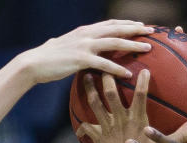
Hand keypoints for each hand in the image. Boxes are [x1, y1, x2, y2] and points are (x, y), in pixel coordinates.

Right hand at [17, 20, 153, 84]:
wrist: (34, 63)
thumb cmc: (48, 57)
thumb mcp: (65, 45)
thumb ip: (75, 44)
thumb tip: (77, 46)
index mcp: (85, 31)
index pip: (110, 24)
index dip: (127, 24)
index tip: (141, 25)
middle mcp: (87, 34)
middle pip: (116, 29)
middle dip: (136, 29)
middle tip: (152, 31)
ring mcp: (84, 46)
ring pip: (114, 43)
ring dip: (132, 44)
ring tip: (147, 49)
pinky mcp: (80, 59)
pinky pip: (103, 64)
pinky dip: (117, 69)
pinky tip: (127, 74)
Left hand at [77, 70, 186, 142]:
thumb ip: (181, 135)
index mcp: (138, 121)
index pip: (141, 95)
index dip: (143, 81)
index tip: (144, 69)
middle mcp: (120, 121)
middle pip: (111, 93)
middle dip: (107, 75)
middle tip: (104, 63)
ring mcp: (107, 129)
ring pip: (95, 103)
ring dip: (90, 89)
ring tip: (85, 75)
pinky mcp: (98, 139)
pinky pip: (87, 128)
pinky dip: (83, 126)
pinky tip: (80, 126)